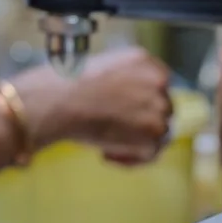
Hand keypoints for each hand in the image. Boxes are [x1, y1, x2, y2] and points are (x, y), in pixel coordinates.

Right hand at [17, 49, 172, 164]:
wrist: (61, 101)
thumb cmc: (67, 86)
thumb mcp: (102, 69)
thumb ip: (123, 82)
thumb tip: (127, 104)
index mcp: (145, 62)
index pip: (158, 86)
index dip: (142, 103)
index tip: (126, 113)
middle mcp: (158, 82)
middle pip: (161, 109)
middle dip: (140, 123)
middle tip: (116, 132)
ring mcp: (159, 108)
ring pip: (158, 133)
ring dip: (134, 143)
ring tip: (106, 146)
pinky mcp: (153, 134)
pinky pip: (149, 154)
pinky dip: (128, 160)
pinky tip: (105, 154)